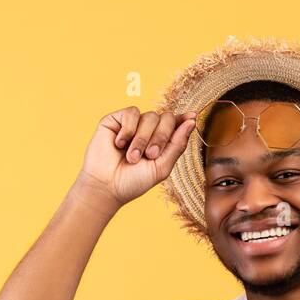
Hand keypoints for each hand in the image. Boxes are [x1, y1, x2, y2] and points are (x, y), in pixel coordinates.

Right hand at [76, 105, 196, 209]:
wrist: (106, 186)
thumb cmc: (133, 181)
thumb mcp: (162, 167)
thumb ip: (177, 144)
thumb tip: (192, 121)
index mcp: (161, 142)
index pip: (176, 124)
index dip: (184, 119)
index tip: (192, 116)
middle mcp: (148, 131)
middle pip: (166, 118)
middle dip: (161, 137)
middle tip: (150, 155)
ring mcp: (132, 124)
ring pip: (150, 116)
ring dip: (142, 139)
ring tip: (132, 157)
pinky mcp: (116, 120)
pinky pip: (132, 113)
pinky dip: (129, 130)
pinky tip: (120, 144)